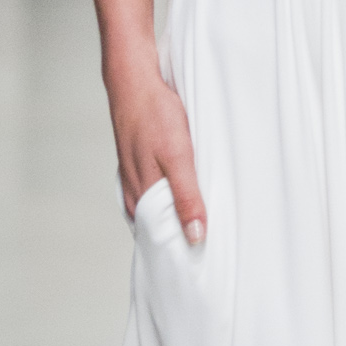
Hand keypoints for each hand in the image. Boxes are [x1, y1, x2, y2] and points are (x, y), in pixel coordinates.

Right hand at [106, 40, 206, 238]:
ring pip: (157, 211)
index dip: (181, 254)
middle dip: (181, 239)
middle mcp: (135, 194)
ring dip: (176, 218)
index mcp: (142, 199)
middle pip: (159, 229)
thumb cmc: (154, 116)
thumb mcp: (177, 157)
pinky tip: (187, 195)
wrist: (134, 80)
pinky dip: (171, 199)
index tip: (204, 265)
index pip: (161, 242)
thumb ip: (186, 197)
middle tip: (211, 250)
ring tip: (204, 227)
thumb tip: (195, 236)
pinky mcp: (139, 165)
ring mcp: (134, 179)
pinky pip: (155, 192)